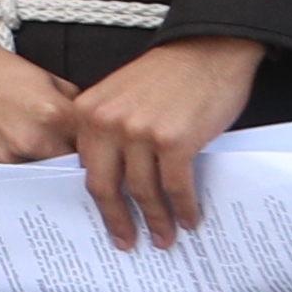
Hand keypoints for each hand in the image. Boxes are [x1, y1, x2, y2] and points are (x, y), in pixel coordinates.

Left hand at [62, 34, 265, 248]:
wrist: (208, 50)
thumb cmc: (167, 75)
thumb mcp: (119, 96)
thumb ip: (108, 129)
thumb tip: (114, 177)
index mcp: (88, 112)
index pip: (84, 167)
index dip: (96, 199)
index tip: (105, 220)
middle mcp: (107, 122)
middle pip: (105, 186)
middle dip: (117, 220)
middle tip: (127, 241)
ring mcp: (140, 132)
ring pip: (142, 192)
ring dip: (156, 220)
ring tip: (164, 237)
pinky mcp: (174, 140)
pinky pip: (176, 187)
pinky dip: (183, 208)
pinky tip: (189, 219)